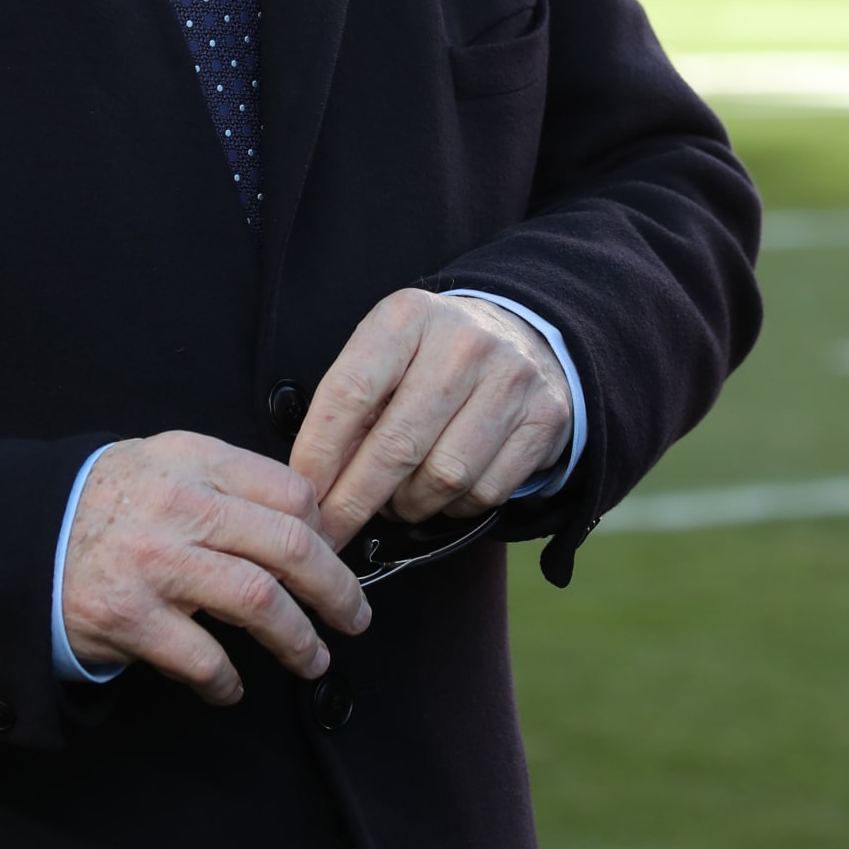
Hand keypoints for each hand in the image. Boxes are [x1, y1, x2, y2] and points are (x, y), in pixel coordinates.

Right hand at [60, 432, 371, 705]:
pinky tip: (230, 687)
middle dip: (336, 590)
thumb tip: (306, 525)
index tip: (335, 559)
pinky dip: (226, 681)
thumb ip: (227, 484)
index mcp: (193, 459)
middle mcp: (177, 505)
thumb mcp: (162, 464)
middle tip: (353, 617)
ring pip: (259, 602)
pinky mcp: (129, 617)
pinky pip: (203, 658)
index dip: (327, 532)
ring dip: (298, 640)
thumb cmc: (105, 507)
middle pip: (290, 546)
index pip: (290, 491)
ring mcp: (154, 562)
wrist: (20, 539)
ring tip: (311, 658)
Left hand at [289, 291, 570, 551]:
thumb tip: (315, 480)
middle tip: (331, 531)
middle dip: (354, 500)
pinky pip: (486, 492)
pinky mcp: (546, 419)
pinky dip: (453, 508)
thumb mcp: (386, 352)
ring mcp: (511, 379)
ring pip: (444, 476)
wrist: (523, 334)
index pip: (349, 392)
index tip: (302, 495)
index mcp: (407, 317)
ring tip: (394, 502)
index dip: (319, 453)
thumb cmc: (432, 355)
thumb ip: (352, 404)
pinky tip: (441, 494)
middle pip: (397, 445)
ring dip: (408, 505)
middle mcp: (463, 343)